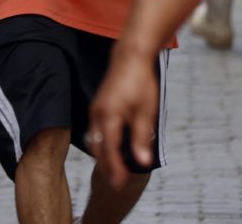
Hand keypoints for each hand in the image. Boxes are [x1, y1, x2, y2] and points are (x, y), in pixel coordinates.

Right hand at [89, 47, 159, 189]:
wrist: (131, 57)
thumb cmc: (141, 83)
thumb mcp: (146, 112)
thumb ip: (141, 138)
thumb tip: (143, 162)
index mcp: (109, 117)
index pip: (110, 151)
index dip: (115, 169)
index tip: (121, 185)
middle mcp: (97, 115)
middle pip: (99, 149)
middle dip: (107, 167)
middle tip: (118, 184)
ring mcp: (95, 110)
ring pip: (95, 140)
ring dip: (103, 156)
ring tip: (114, 171)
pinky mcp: (97, 106)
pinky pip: (95, 131)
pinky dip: (102, 144)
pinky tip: (111, 149)